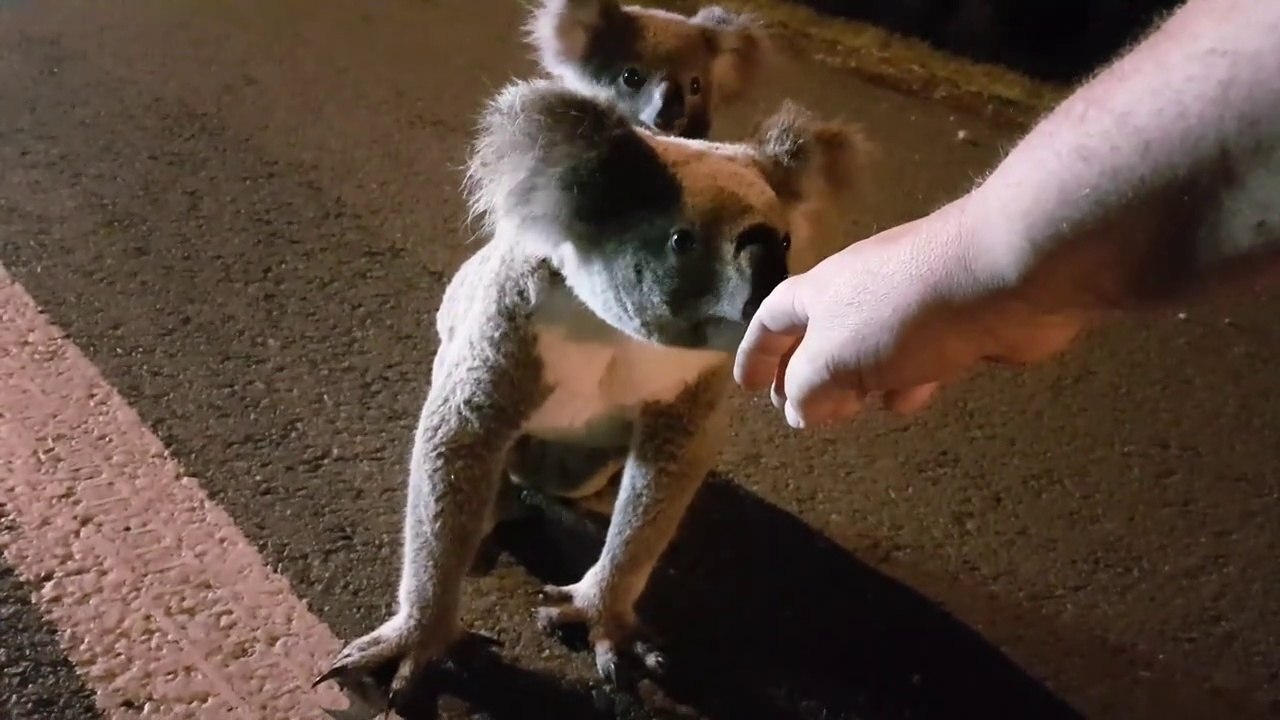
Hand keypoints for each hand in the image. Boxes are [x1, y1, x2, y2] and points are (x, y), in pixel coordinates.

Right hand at [733, 199, 1086, 427]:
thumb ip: (806, 388)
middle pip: (820, 336)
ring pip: (870, 352)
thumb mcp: (833, 357)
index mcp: (821, 292)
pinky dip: (906, 382)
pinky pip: (917, 359)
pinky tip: (910, 400)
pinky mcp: (955, 324)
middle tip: (797, 412)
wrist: (1001, 278)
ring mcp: (910, 307)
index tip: (746, 388)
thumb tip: (796, 412)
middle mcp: (860, 293)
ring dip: (857, 383)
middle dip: (806, 374)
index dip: (756, 353)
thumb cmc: (901, 313)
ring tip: (850, 414)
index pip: (772, 319)